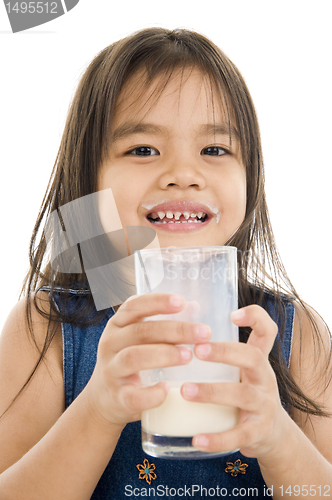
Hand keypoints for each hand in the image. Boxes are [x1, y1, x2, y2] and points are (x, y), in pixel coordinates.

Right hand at [82, 294, 211, 431]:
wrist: (103, 400)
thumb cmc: (130, 362)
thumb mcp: (139, 339)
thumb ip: (163, 324)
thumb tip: (195, 308)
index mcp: (118, 325)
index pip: (134, 306)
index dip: (158, 302)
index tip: (182, 302)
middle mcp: (111, 344)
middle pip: (141, 331)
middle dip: (174, 330)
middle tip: (202, 333)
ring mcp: (112, 370)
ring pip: (134, 357)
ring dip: (164, 355)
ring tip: (188, 356)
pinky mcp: (117, 397)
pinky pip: (133, 395)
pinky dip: (152, 393)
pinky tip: (167, 389)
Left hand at [181, 305, 289, 459]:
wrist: (272, 435)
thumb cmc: (245, 394)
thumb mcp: (240, 370)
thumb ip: (220, 353)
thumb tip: (181, 325)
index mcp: (257, 360)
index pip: (266, 330)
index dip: (255, 317)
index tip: (231, 314)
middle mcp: (264, 378)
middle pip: (252, 357)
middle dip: (224, 352)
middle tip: (197, 350)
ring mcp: (264, 405)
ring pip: (242, 395)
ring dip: (212, 392)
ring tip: (185, 390)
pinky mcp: (258, 432)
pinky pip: (239, 435)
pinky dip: (217, 438)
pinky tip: (196, 438)